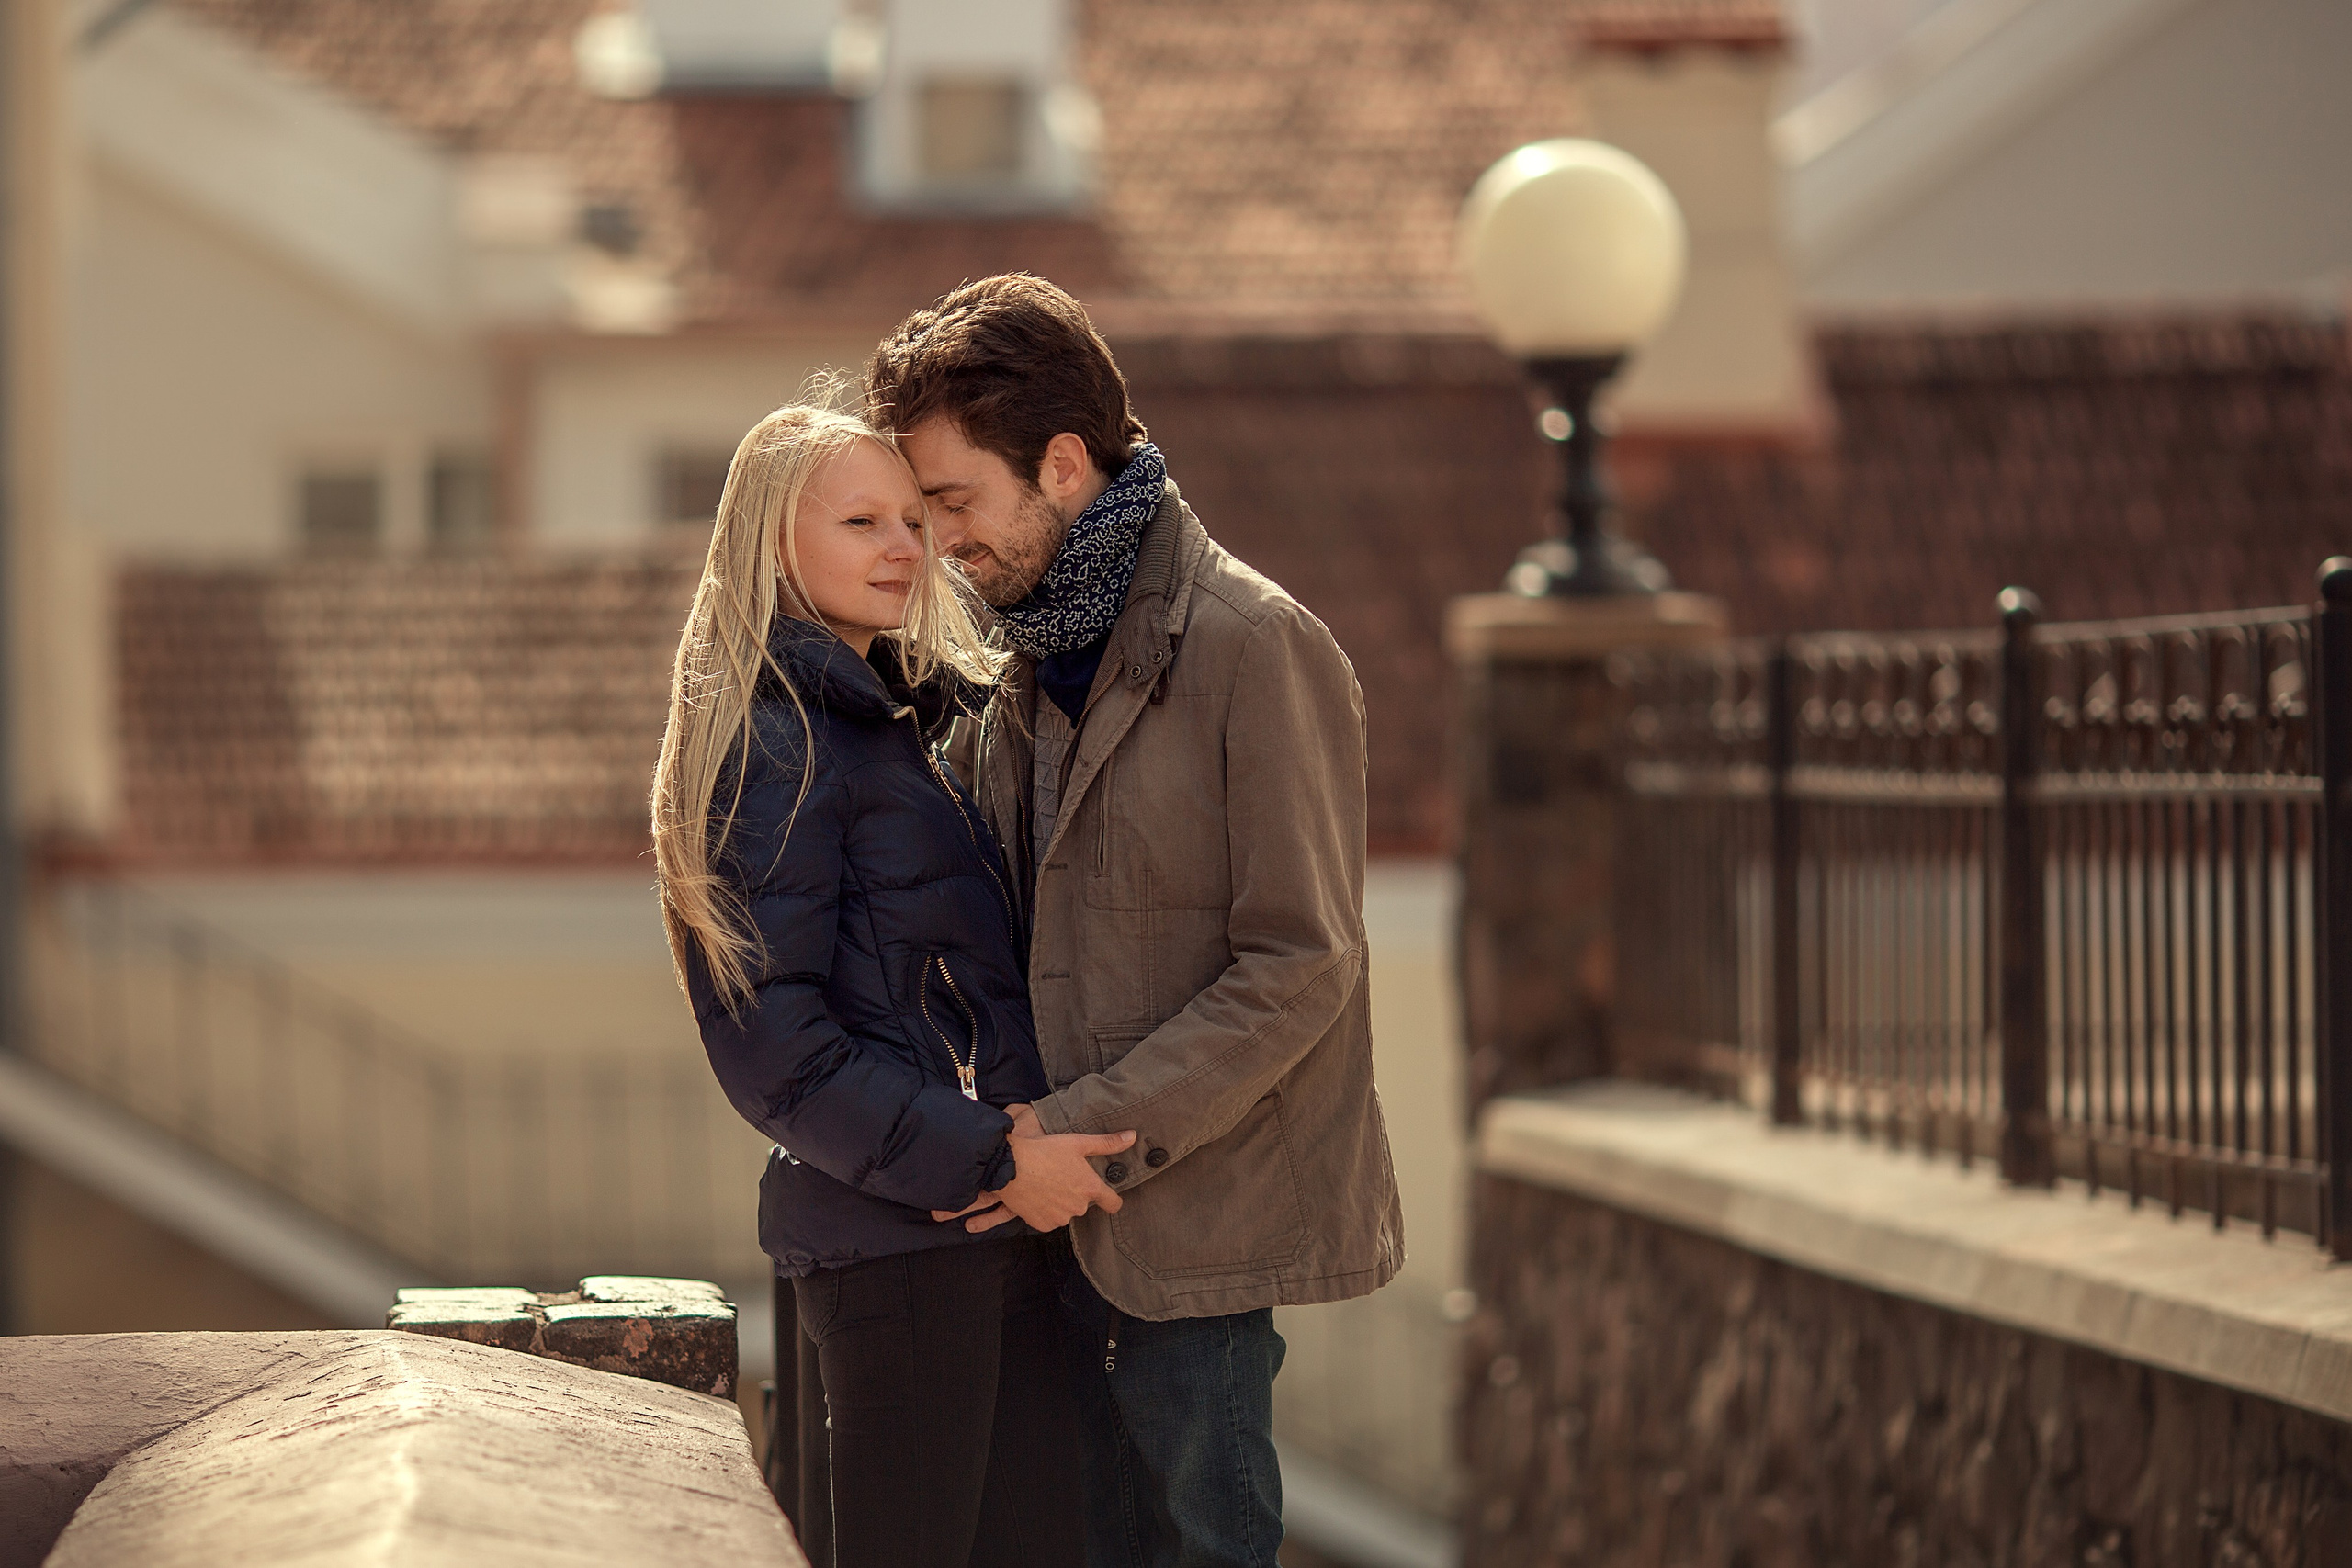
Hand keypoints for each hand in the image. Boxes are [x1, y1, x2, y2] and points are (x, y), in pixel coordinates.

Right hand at [929, 1106, 1135, 1234]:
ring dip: (1060, 1202)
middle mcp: (1078, 1207)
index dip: (1112, 1200)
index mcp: (1090, 1188)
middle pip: (1084, 1204)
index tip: (1108, 1196)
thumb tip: (1133, 1136)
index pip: (1113, 1203)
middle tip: (1061, 1176)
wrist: (1008, 1165)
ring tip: (1046, 1183)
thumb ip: (1107, 1143)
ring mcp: (1059, 1218)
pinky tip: (1037, 1194)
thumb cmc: (1044, 1150)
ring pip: (1066, 1212)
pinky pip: (1049, 1220)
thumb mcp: (1077, 1142)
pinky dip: (1045, 1210)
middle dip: (1076, 1193)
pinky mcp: (1042, 1224)